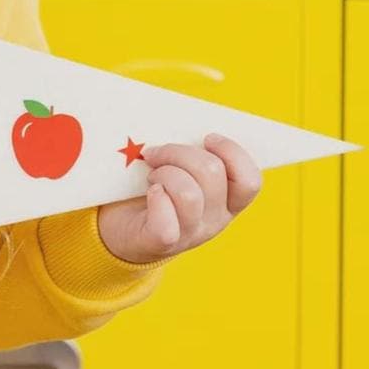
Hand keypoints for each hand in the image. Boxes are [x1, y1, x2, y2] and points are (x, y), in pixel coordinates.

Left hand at [96, 132, 262, 264]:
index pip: (250, 181)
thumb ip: (191, 155)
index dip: (232, 152)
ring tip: (151, 176)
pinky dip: (155, 199)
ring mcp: (190, 234)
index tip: (206, 137)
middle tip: (155, 153)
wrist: (118, 231)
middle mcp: (215, 221)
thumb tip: (183, 125)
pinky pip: (165, 220)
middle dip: (179, 152)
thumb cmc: (152, 191)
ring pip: (189, 193)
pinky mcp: (160, 243)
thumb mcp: (180, 171)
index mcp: (227, 202)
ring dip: (164, 174)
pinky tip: (150, 192)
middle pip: (212, 173)